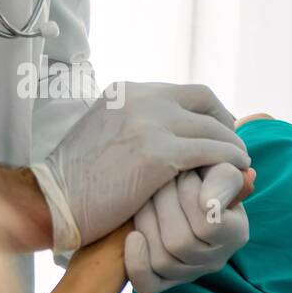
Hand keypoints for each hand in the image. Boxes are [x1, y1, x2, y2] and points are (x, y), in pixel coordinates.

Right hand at [30, 83, 249, 250]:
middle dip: (227, 124)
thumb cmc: (79, 180)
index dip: (212, 112)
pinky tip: (235, 173)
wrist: (52, 200)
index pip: (188, 92)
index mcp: (128, 92)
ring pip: (214, 128)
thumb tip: (180, 133)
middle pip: (206, 100)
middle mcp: (141, 98)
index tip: (221, 133)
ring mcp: (150, 123)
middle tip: (235, 148)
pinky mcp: (158, 153)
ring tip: (239, 164)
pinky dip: (229, 161)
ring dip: (233, 146)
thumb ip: (141, 126)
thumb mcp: (109, 134)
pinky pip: (212, 152)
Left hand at [124, 163, 253, 292]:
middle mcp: (216, 260)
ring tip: (147, 197)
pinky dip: (136, 262)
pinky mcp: (162, 282)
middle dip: (164, 204)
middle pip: (181, 243)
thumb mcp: (219, 170)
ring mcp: (188, 273)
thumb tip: (209, 203)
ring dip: (147, 221)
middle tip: (160, 179)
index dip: (190, 194)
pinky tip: (133, 236)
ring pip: (163, 260)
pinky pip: (147, 285)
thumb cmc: (199, 177)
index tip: (184, 170)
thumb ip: (224, 178)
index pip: (210, 225)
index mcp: (236, 234)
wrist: (173, 189)